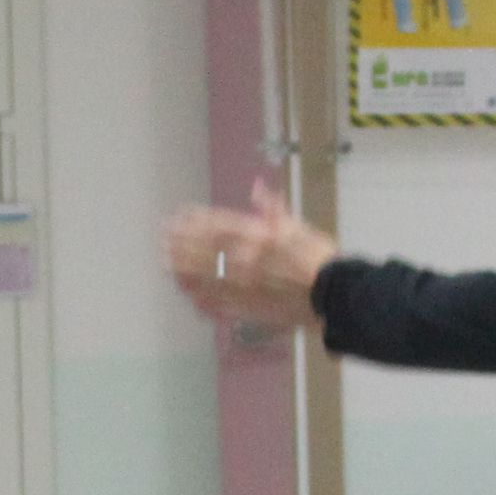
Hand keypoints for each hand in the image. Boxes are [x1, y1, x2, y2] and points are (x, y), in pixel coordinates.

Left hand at [164, 174, 334, 334]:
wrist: (332, 294)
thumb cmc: (319, 258)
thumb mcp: (297, 226)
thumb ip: (272, 208)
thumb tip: (257, 186)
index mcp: (255, 237)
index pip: (217, 226)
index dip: (194, 221)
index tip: (178, 216)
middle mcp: (243, 260)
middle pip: (204, 250)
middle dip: (181, 244)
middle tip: (163, 239)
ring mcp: (242, 286)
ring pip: (206, 277)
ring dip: (183, 269)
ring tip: (167, 264)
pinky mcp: (247, 308)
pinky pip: (218, 304)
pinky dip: (201, 297)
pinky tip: (189, 294)